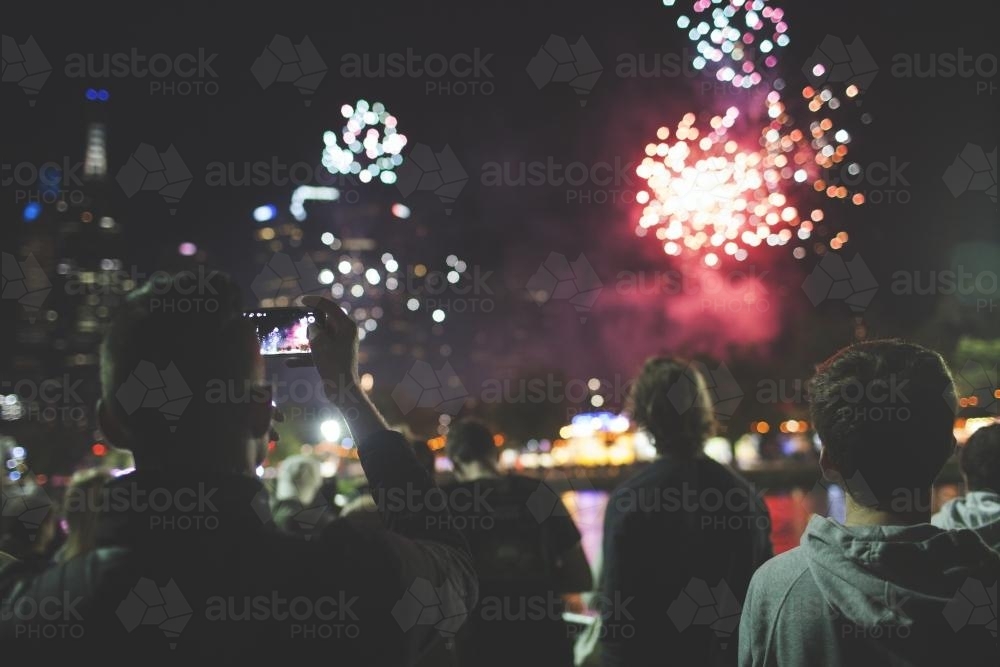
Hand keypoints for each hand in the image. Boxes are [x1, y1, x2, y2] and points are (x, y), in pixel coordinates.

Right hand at [303, 295, 388, 441]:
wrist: (342, 391)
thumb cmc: (333, 364)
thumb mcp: (320, 342)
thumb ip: (314, 329)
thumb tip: (312, 326)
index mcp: (346, 326)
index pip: (330, 306)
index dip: (315, 301)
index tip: (301, 300)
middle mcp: (345, 334)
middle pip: (324, 322)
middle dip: (309, 323)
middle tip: (295, 322)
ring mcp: (340, 346)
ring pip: (319, 338)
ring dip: (306, 341)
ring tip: (291, 342)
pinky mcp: (334, 358)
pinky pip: (318, 352)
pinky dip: (306, 356)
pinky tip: (289, 362)